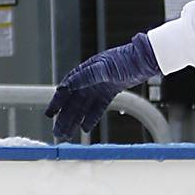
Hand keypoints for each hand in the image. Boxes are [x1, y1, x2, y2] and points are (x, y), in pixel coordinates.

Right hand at [45, 33, 159, 141]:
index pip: (66, 90)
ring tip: (67, 135)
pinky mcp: (109, 93)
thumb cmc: (125, 59)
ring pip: (83, 108)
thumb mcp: (105, 67)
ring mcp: (98, 87)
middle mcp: (88, 81)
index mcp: (84, 72)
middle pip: (73, 103)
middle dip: (64, 118)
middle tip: (57, 132)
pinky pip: (97, 108)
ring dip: (75, 121)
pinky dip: (91, 118)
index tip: (49, 114)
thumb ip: (88, 76)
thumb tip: (68, 84)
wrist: (144, 60)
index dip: (57, 103)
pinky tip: (85, 129)